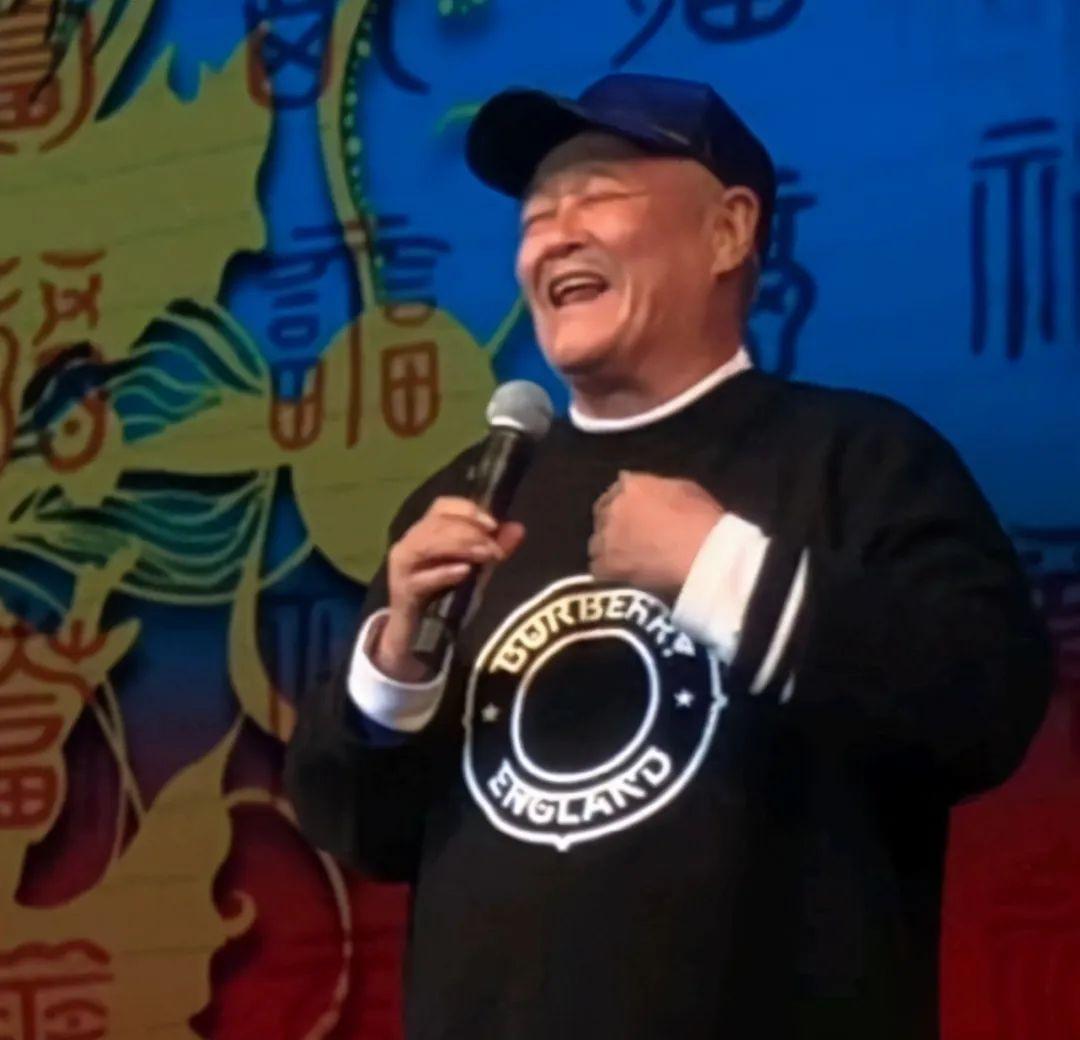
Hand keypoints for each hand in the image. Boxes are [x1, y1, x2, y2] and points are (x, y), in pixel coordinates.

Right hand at [374, 497, 525, 680]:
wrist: (415, 631)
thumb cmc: (443, 591)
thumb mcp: (471, 566)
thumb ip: (494, 546)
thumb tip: (518, 529)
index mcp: (426, 529)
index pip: (442, 506)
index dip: (468, 509)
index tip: (493, 524)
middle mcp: (410, 541)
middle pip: (436, 523)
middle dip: (469, 531)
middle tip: (495, 548)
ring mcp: (402, 566)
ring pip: (425, 545)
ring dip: (458, 546)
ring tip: (484, 555)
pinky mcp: (403, 591)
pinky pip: (421, 579)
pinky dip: (443, 573)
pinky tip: (464, 572)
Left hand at [589, 471, 723, 601]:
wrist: (702, 558)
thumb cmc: (704, 522)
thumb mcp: (688, 491)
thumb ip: (662, 489)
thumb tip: (651, 491)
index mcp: (633, 486)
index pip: (617, 490)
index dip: (624, 503)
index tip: (632, 512)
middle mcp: (613, 509)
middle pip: (603, 514)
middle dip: (612, 523)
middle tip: (629, 537)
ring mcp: (606, 538)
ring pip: (598, 543)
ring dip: (609, 549)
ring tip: (626, 561)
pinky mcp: (604, 567)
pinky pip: (598, 569)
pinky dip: (608, 573)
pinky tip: (623, 579)